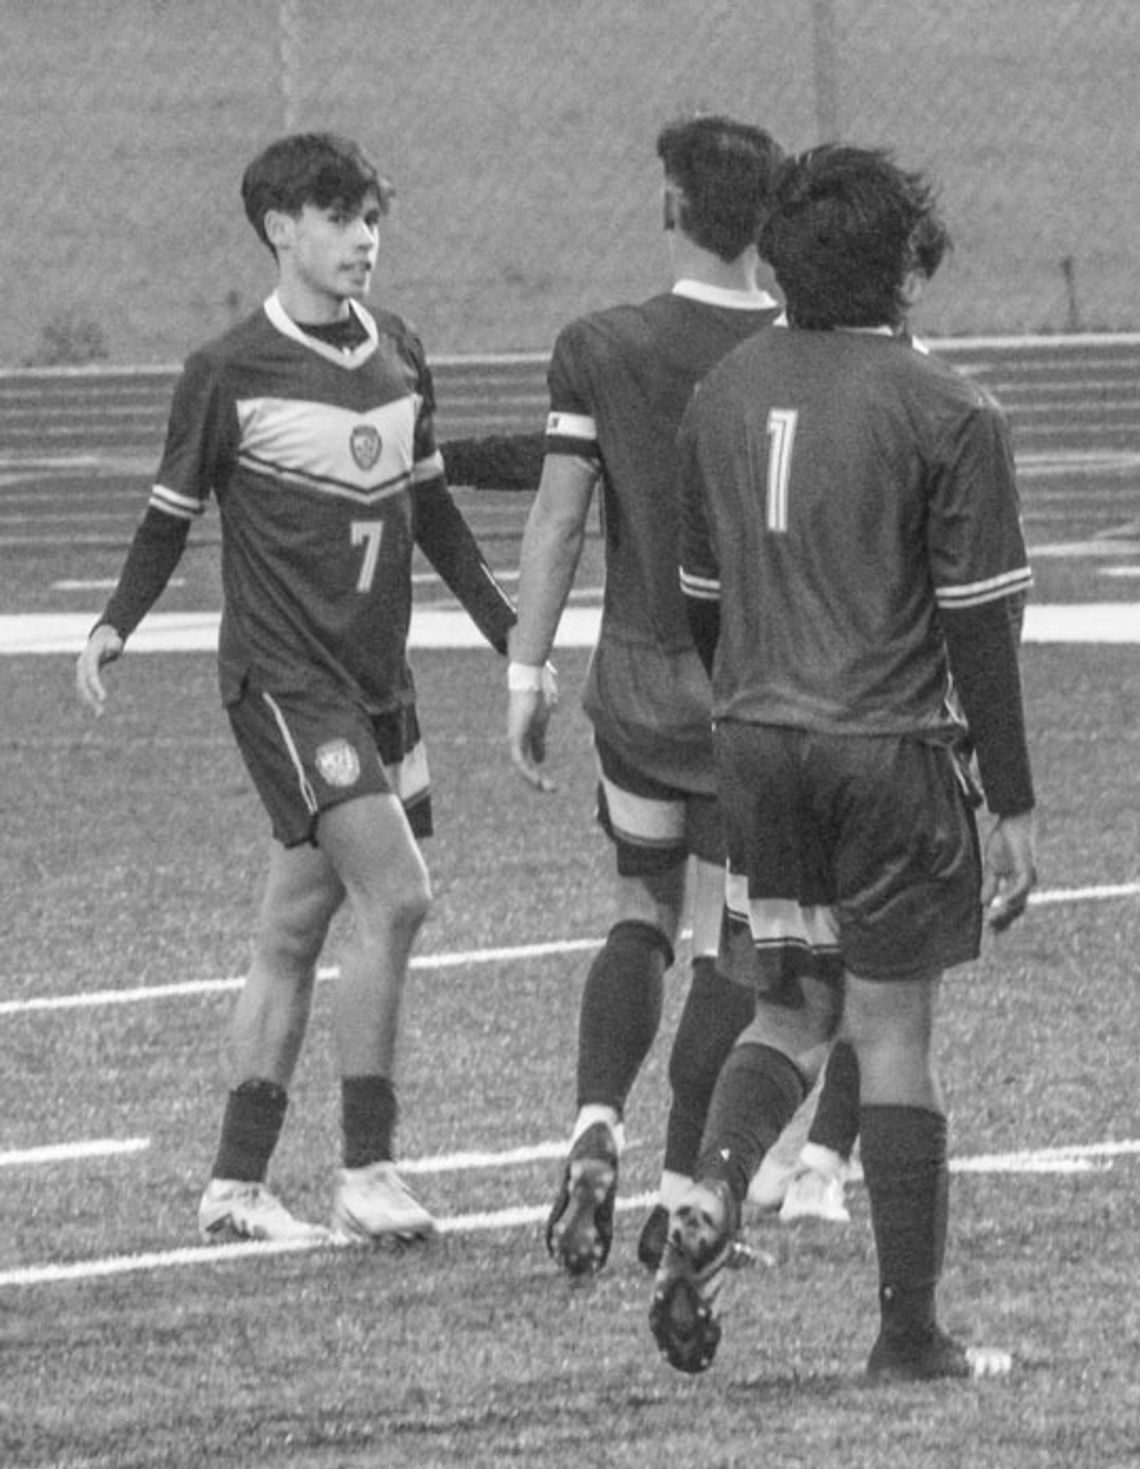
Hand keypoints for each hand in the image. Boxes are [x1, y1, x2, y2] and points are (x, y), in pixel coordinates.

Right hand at [76, 624, 123, 714]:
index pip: (91, 675)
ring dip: (89, 702)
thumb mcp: (115, 640)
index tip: (104, 698)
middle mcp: (81, 665)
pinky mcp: (83, 675)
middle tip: (101, 712)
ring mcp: (80, 670)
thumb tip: (114, 650)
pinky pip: (84, 689)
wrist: (101, 638)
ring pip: (82, 689)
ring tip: (100, 714)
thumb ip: (115, 645)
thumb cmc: (111, 640)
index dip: (96, 686)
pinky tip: (96, 709)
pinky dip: (89, 698)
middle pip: (83, 685)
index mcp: (89, 657)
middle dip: (90, 699)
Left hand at [507, 665, 558, 792]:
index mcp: (526, 732)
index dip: (537, 765)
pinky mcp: (516, 735)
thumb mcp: (544, 717)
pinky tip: (537, 779)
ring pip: (521, 764)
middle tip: (551, 788)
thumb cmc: (539, 691)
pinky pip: (519, 759)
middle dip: (536, 778)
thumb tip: (544, 745)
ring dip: (533, 778)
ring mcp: (515, 736)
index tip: (548, 777)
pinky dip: (528, 770)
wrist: (532, 677)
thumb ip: (542, 731)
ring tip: (546, 787)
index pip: (528, 755)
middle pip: (524, 762)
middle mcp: (517, 736)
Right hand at [981, 809, 1036, 930]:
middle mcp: (1025, 883)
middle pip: (1018, 909)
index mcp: (1017, 883)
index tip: (990, 930)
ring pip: (1021, 902)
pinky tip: (1002, 903)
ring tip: (994, 921)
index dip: (1002, 919)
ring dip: (1007, 913)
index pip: (1012, 907)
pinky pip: (1021, 886)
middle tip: (991, 931)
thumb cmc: (1003, 841)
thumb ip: (990, 885)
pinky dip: (1012, 896)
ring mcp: (1027, 877)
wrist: (1012, 822)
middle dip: (1004, 921)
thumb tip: (985, 904)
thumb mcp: (992, 867)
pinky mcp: (1026, 868)